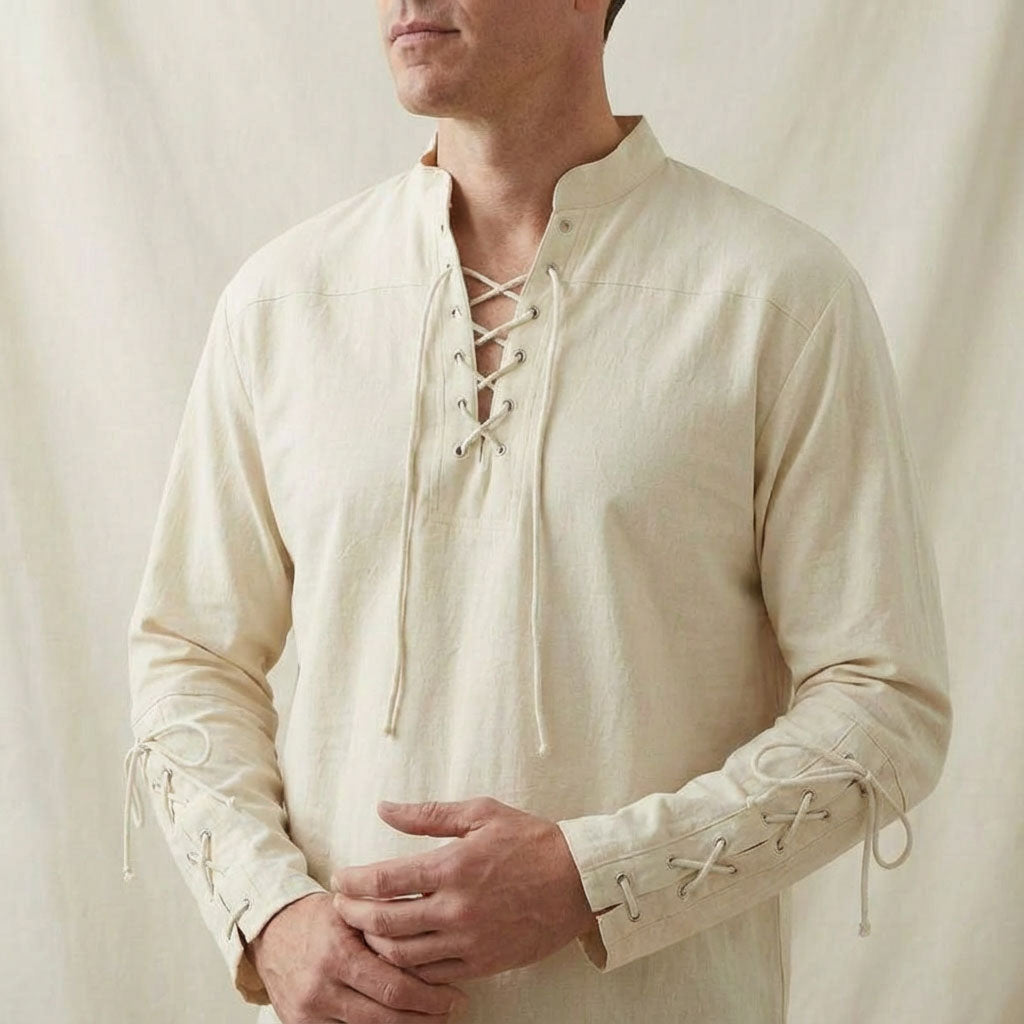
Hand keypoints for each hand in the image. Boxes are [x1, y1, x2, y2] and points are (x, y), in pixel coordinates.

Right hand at [244, 891, 469, 1022]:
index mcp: (338, 954)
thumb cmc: (319, 917)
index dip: (430, 997)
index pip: (393, 987)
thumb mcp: (352, 912)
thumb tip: (433, 945)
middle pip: (385, 1016)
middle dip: (425, 1017)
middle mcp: (322, 988)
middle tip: (452, 1009)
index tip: (455, 995)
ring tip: (433, 1017)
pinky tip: (399, 1021)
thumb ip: (386, 929)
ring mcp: (309, 1012)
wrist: (270, 931)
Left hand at [329, 797, 596, 983]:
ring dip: (374, 945)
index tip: (340, 878)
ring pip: (402, 955)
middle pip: (383, 923)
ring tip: (364, 930)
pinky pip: (430, 975)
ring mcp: (468, 941)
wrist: (580, 881)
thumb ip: (428, 815)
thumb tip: (384, 809)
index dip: (353, 881)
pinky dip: (407, 967)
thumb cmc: (531, 841)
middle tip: (341, 906)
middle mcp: (455, 909)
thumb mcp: (481, 814)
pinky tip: (399, 952)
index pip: (384, 881)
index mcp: (452, 867)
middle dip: (353, 915)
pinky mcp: (482, 963)